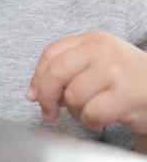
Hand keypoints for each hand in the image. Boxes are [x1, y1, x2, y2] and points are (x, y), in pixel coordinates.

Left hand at [26, 30, 146, 134]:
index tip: (34, 95)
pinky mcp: (127, 95)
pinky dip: (91, 122)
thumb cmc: (128, 82)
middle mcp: (102, 50)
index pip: (51, 53)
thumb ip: (68, 72)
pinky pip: (91, 113)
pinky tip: (102, 119)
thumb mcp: (99, 65)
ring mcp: (115, 71)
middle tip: (48, 112)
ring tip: (90, 111)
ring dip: (76, 112)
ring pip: (73, 96)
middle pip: (56, 71)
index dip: (37, 76)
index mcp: (92, 39)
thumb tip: (33, 93)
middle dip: (46, 96)